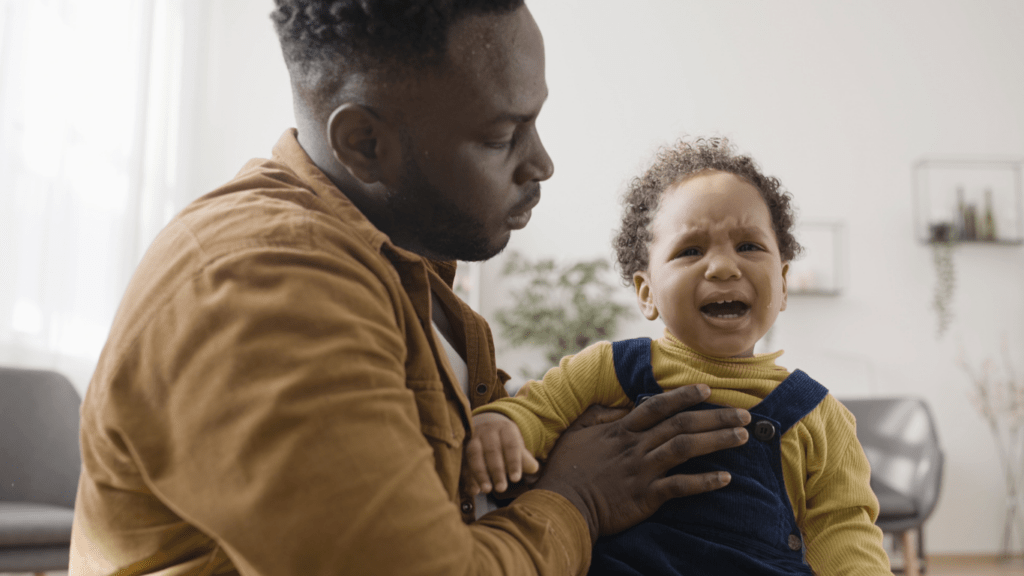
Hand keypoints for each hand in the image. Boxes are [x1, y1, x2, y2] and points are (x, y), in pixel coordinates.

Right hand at [466, 412, 539, 493]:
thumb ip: (525, 458)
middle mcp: (488, 431)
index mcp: (505, 429)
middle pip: (492, 451)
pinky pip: (463, 463)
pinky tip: (474, 491)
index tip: (515, 479)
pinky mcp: (462, 448)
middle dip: (496, 471)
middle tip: (501, 489)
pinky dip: (468, 478)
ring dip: (480, 474)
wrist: (487, 429)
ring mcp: (473, 438)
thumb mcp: (517, 446)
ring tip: (486, 490)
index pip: (511, 445)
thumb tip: (533, 468)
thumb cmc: (506, 443)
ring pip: (474, 455)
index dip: (513, 462)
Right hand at [532, 384, 749, 542]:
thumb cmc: (565, 469)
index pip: (658, 406)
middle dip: (714, 417)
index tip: (708, 390)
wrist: (562, 504)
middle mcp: (635, 446)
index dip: (684, 396)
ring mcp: (642, 470)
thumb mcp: (576, 433)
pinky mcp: (645, 496)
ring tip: (742, 437)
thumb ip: (597, 416)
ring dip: (717, 441)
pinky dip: (704, 482)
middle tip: (742, 413)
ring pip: (685, 448)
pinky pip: (680, 486)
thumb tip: (614, 404)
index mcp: (621, 430)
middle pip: (681, 424)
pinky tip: (725, 478)